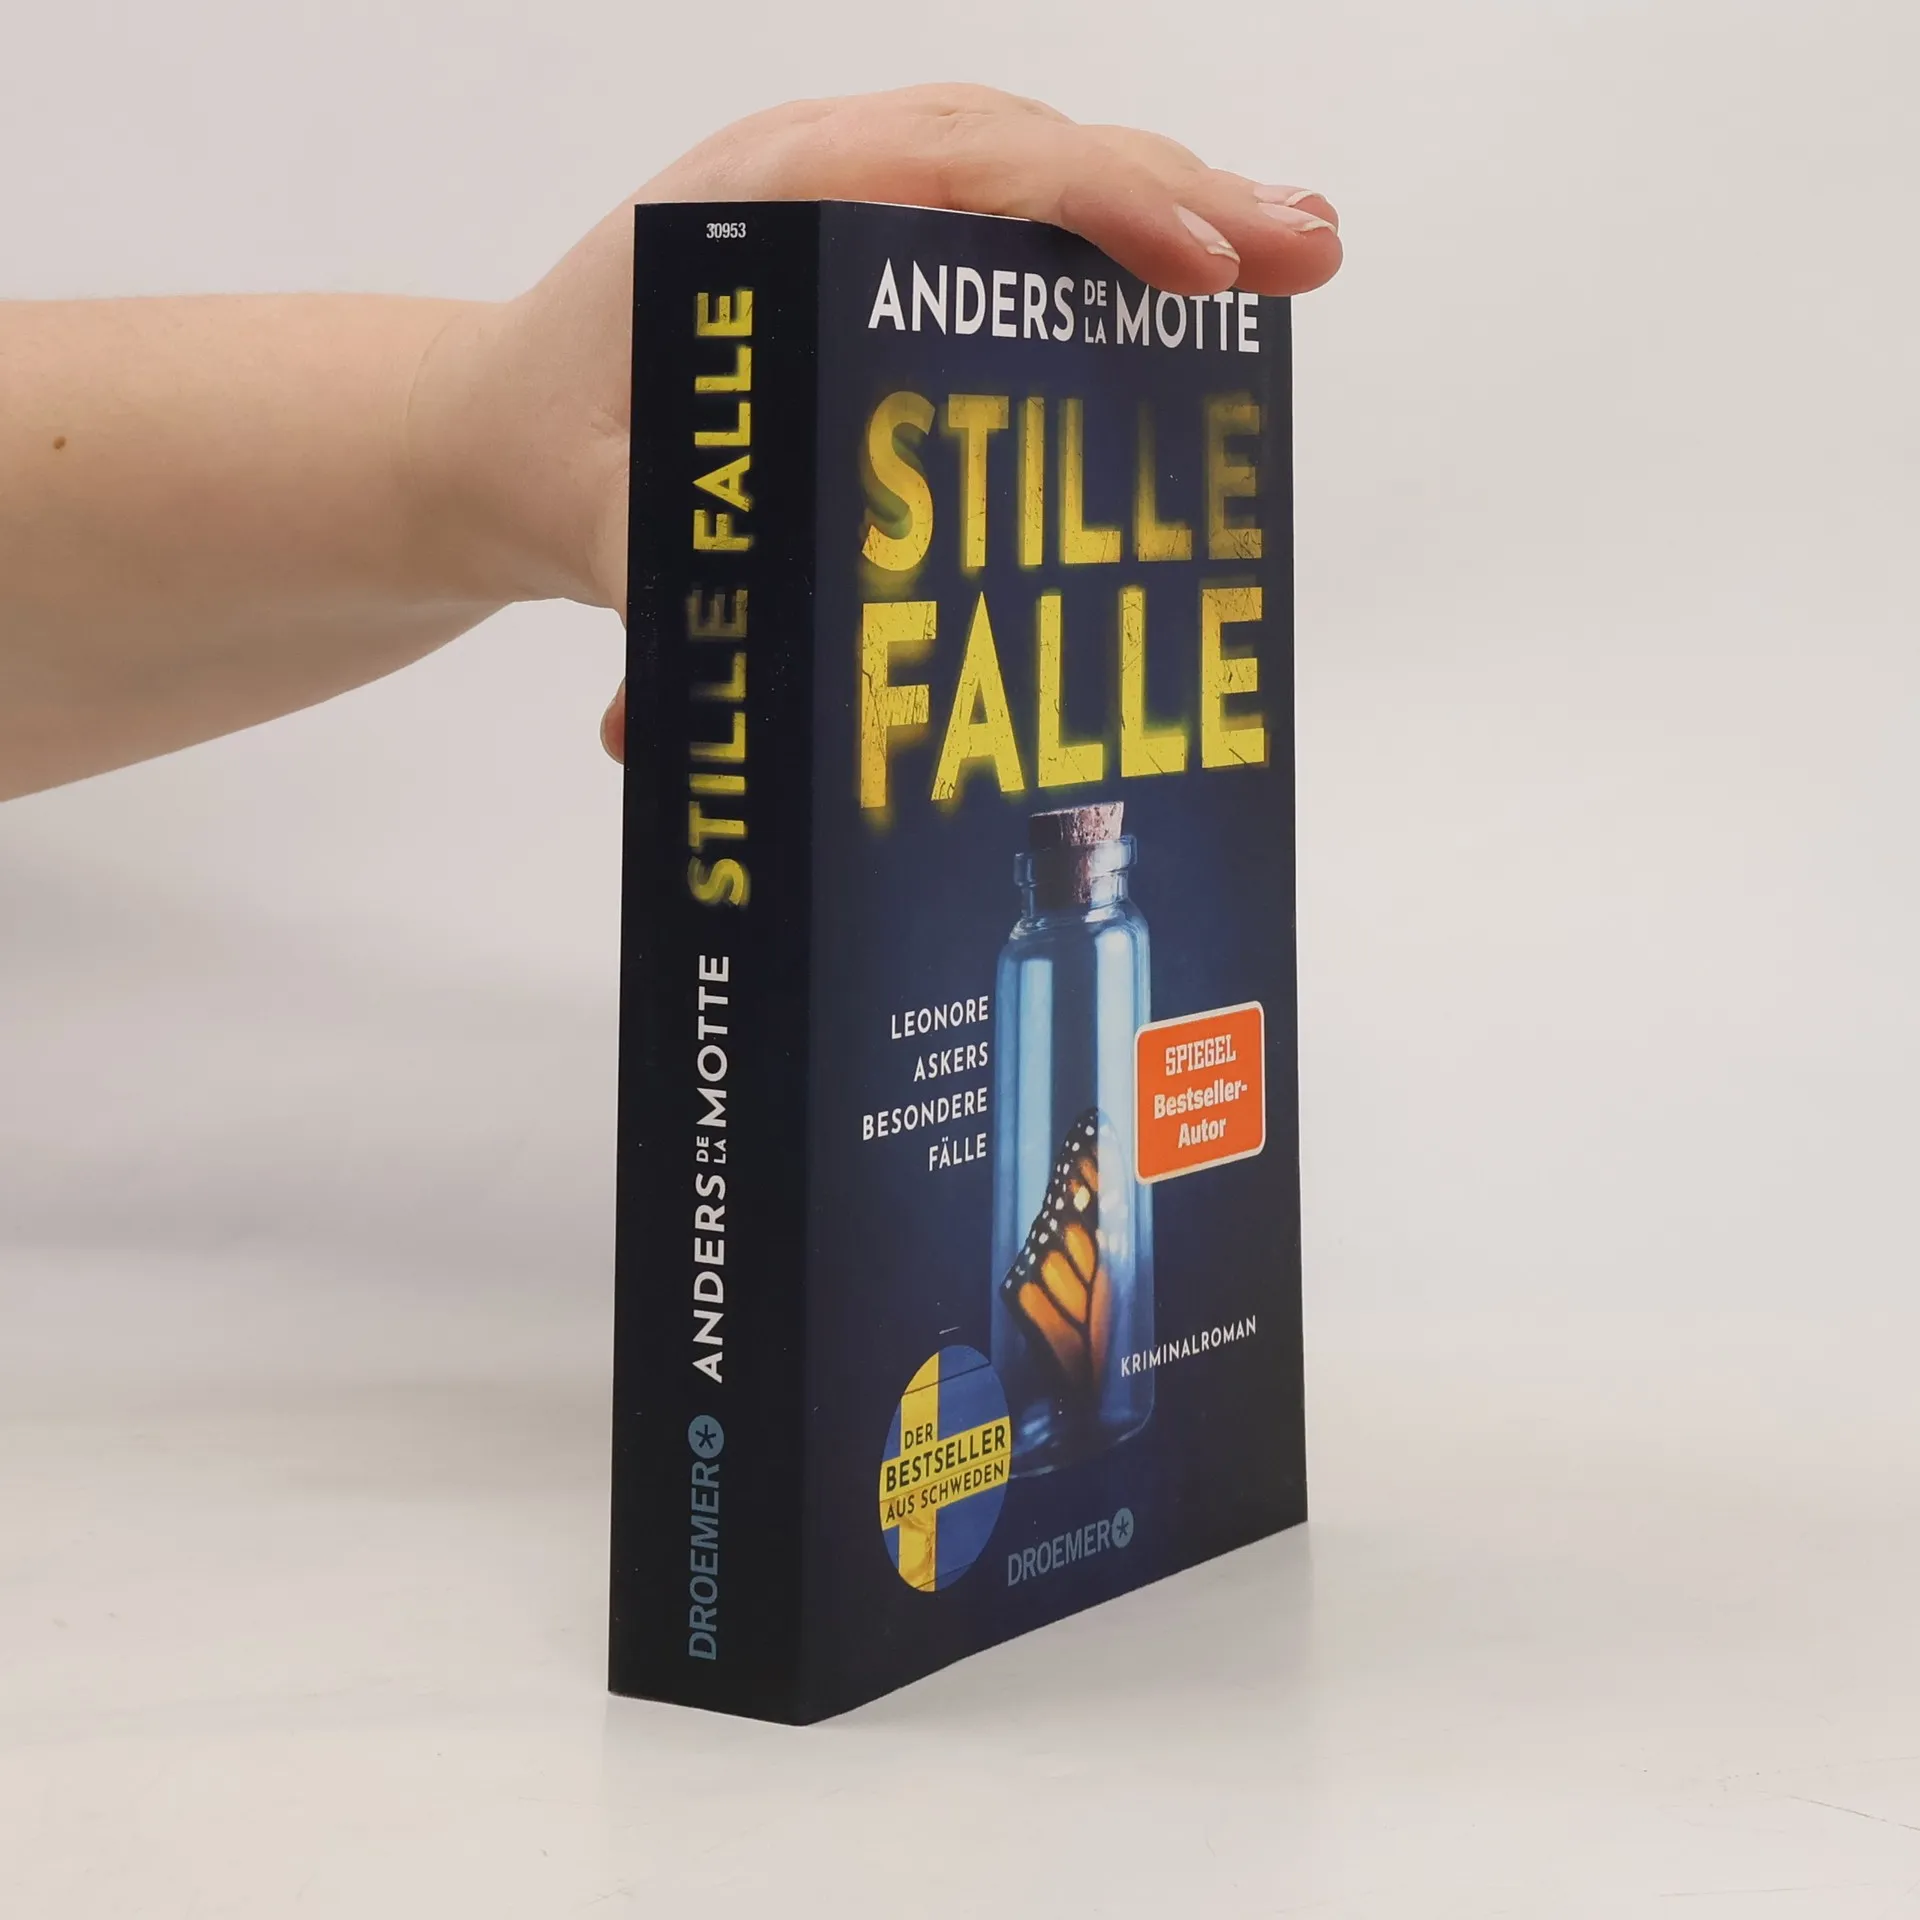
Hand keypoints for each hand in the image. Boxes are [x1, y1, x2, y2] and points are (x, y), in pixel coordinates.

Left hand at [410, 84, 1341, 765]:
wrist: (492, 427)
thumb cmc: (552, 460)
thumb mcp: (603, 529)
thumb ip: (666, 600)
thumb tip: (682, 726)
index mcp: (758, 213)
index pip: (955, 170)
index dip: (1090, 208)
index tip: (1197, 264)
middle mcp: (815, 179)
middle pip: (1026, 152)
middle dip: (1175, 197)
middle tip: (1306, 251)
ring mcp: (852, 202)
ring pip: (1032, 172)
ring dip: (1166, 205)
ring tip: (1293, 250)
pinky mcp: (875, 250)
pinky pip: (1007, 215)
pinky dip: (1106, 236)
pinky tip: (1193, 274)